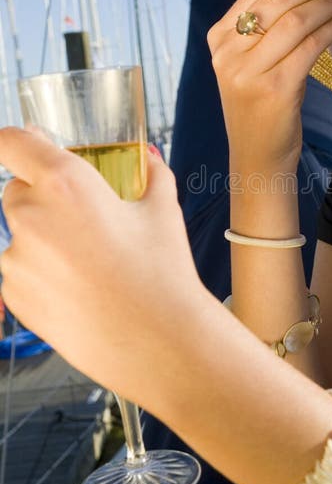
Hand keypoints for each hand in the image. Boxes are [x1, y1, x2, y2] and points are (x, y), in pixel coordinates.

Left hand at [0, 128, 203, 400]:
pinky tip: (80, 289)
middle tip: (83, 218)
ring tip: (89, 264)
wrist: (157, 343)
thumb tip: (148, 159)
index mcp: (66, 184)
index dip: (18, 140)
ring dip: (43, 239)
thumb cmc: (162, 274)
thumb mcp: (163, 211)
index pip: (13, 142)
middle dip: (42, 197)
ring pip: (20, 235)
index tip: (27, 143)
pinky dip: (42, 274)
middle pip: (16, 190)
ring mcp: (17, 260)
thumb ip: (151, 174)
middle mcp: (31, 216)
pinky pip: (20, 272)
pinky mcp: (15, 297)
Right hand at [207, 0, 331, 173]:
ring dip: (328, 4)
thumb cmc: (262, 105)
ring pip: (297, 19)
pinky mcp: (274, 89)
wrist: (257, 156)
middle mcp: (228, 52)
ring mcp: (248, 72)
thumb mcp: (249, 63)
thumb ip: (262, 28)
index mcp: (219, 37)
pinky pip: (310, 46)